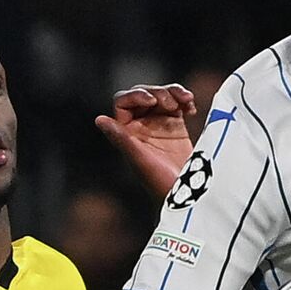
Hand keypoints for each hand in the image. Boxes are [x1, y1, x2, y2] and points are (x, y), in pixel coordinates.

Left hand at [96, 84, 197, 200]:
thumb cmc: (162, 184)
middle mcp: (140, 127)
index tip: (152, 101)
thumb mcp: (141, 160)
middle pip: (143, 95)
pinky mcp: (176, 127)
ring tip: (186, 101)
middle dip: (158, 93)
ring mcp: (158, 125)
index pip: (122, 103)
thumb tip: (98, 119)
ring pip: (160, 96)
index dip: (135, 96)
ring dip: (173, 93)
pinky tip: (191, 109)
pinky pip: (177, 104)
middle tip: (172, 104)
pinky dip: (184, 101)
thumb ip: (122, 139)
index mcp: (126, 133)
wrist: (189, 196)